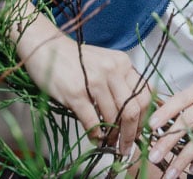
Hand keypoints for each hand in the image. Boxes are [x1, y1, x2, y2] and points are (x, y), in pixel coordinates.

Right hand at [0, 0, 152, 156]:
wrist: (47, 47)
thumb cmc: (76, 59)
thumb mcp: (105, 64)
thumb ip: (120, 82)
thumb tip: (132, 113)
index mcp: (123, 63)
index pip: (145, 94)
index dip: (144, 117)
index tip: (139, 130)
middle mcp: (112, 70)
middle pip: (133, 109)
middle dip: (131, 133)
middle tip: (127, 146)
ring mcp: (94, 81)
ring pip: (114, 117)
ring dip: (113, 136)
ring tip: (109, 143)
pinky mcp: (75, 93)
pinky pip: (92, 121)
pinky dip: (96, 134)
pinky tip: (95, 137)